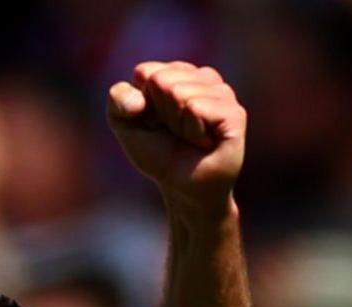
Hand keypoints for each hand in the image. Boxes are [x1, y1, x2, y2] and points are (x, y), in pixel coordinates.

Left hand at [107, 61, 246, 220]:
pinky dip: (191, 130)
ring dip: (177, 124)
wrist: (182, 189)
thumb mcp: (125, 123)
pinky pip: (197, 107)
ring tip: (191, 137)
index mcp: (181, 72)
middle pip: (161, 80)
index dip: (142, 104)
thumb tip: (139, 100)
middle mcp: (205, 77)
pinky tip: (203, 141)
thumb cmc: (159, 153)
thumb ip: (117, 99)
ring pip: (179, 92)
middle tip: (175, 132)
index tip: (156, 122)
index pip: (145, 72)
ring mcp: (223, 93)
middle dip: (160, 113)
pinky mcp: (234, 113)